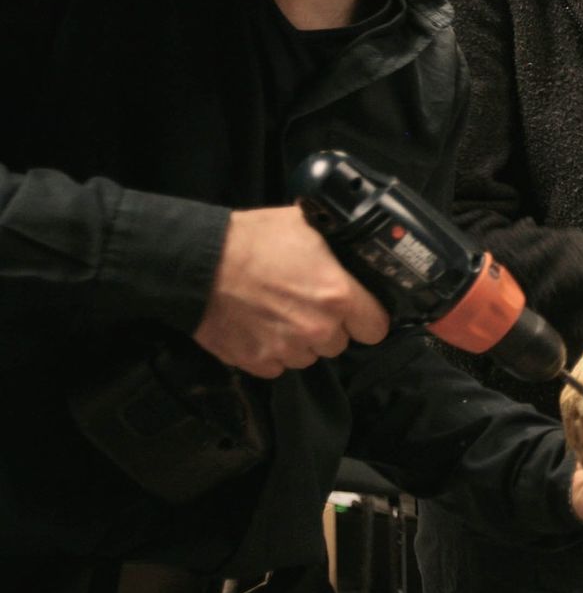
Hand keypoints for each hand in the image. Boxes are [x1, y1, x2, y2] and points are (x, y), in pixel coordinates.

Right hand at [192, 206, 388, 376]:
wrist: (196, 262)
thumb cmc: (251, 239)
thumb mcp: (305, 227)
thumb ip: (336, 248)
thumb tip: (351, 247)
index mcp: (338, 296)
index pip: (376, 328)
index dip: (366, 318)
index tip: (357, 312)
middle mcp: (317, 329)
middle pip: (339, 343)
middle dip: (329, 327)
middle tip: (306, 303)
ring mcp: (285, 349)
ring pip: (308, 356)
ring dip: (299, 341)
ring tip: (278, 312)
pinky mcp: (255, 361)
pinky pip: (276, 366)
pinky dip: (270, 352)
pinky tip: (259, 326)